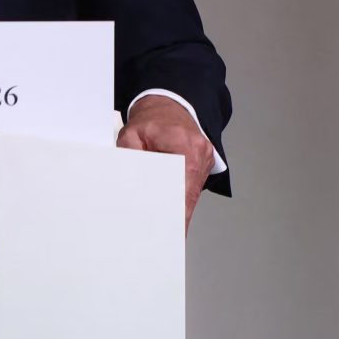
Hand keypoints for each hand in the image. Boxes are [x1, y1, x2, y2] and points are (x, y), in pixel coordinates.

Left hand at [116, 93, 215, 228]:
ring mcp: (207, 159)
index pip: (183, 185)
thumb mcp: (132, 134)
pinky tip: (171, 210)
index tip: (174, 228)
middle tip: (164, 233)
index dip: (179, 210)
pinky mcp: (206, 163)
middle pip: (189, 192)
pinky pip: (192, 185)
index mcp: (185, 145)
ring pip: (192, 191)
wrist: (168, 106)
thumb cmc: (150, 120)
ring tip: (165, 226)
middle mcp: (202, 152)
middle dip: (176, 213)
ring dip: (180, 206)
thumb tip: (130, 182)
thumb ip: (131, 157)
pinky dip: (182, 196)